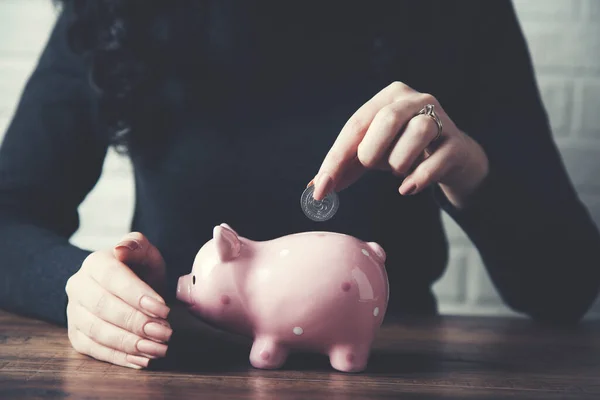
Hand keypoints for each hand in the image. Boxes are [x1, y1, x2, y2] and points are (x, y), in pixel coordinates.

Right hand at [65, 232, 171, 368]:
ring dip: (130, 343)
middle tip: (165, 332)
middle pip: (103, 308)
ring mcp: (74, 312)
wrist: (122, 287)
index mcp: (95, 262)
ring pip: (97, 332)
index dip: (137, 295)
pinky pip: (93, 350)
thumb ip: (137, 244)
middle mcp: (78, 286)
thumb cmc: (138, 269)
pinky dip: (119, 357)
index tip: (163, 309)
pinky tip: (142, 360)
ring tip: (158, 349)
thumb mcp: (145, 253)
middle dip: (137, 322)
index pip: (112, 278)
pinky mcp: (76, 335)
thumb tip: (122, 248)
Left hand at [312, 81, 488, 207]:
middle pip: (388, 119)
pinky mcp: (457, 144)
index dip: (336, 158)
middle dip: (372, 152)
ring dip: (398, 163)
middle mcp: (416, 100)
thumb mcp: (372, 154)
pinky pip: (435, 162)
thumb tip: (315, 188)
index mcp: (389, 96)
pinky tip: (408, 188)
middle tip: (372, 166)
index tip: (320, 188)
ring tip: (398, 170)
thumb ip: (345, 166)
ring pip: (416, 134)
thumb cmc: (404, 150)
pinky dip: (417, 179)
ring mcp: (442, 119)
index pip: (356, 125)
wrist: (453, 159)